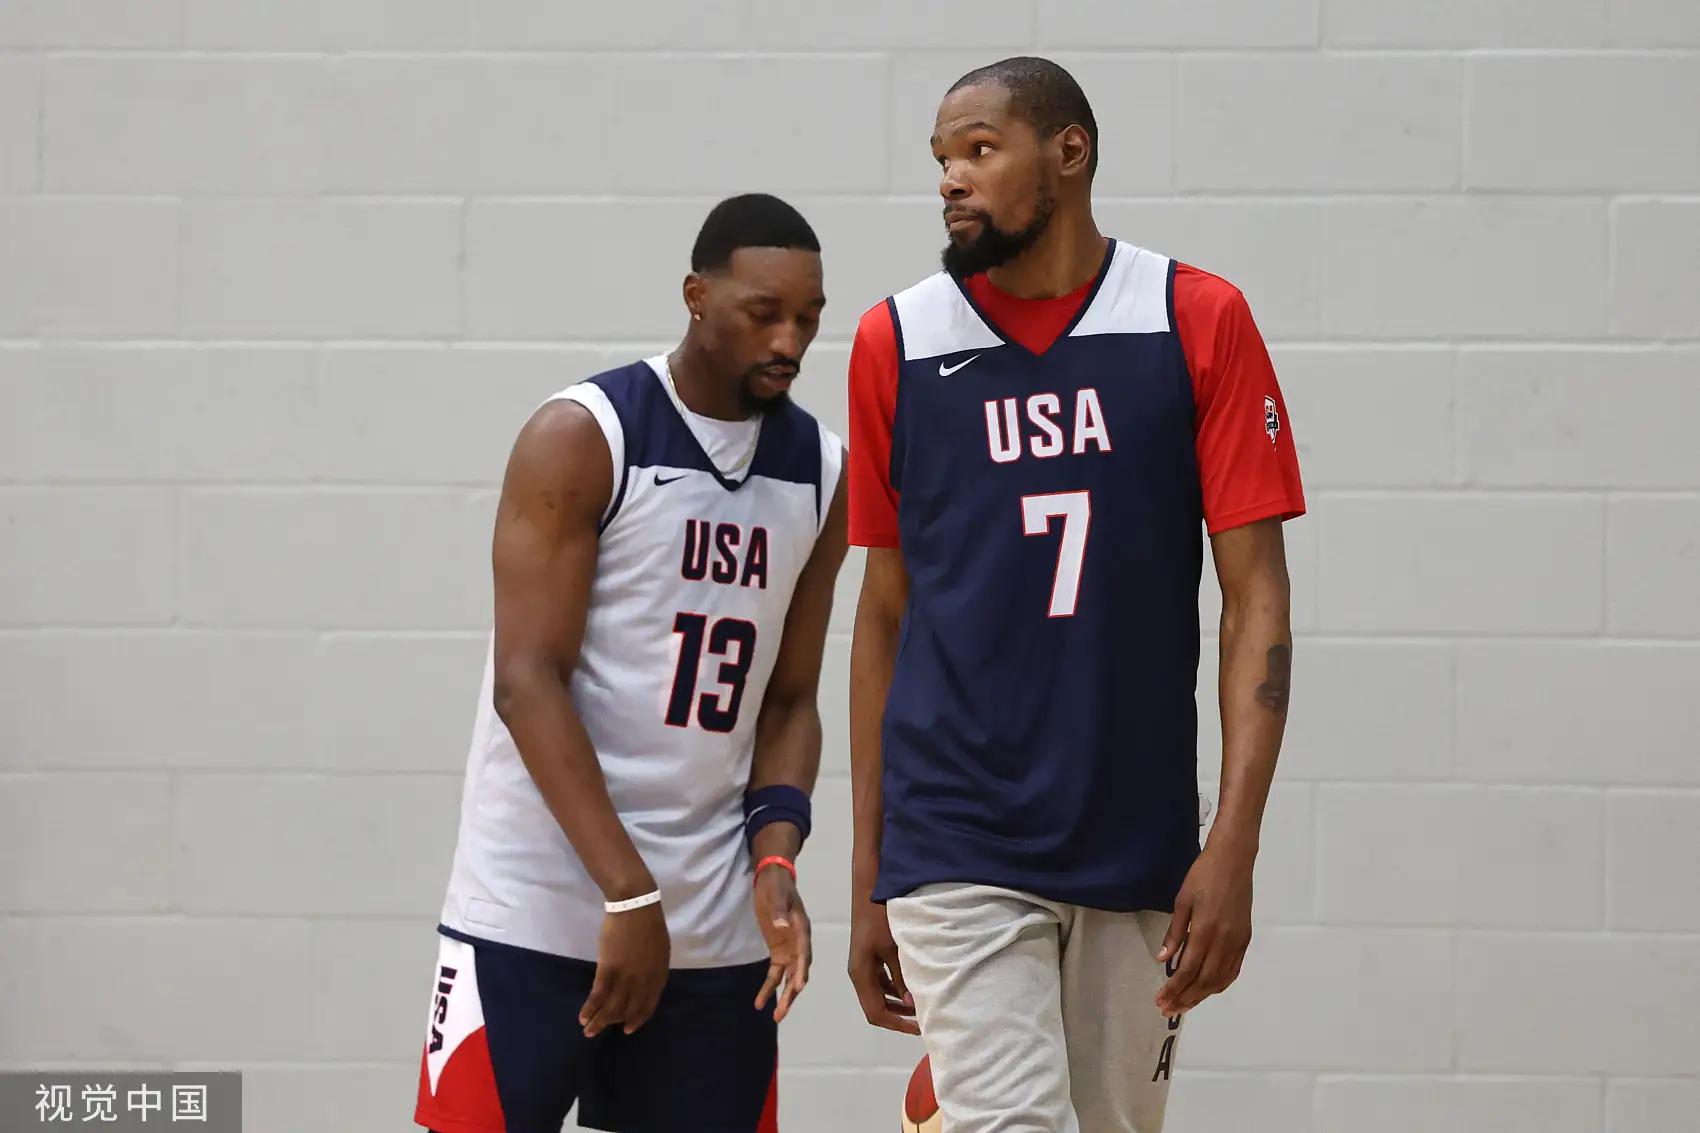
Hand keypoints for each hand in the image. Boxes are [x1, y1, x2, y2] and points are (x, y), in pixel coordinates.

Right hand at [579, 902, 669, 1036]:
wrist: (635, 906)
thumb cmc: (648, 925)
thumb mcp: (660, 951)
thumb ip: (653, 971)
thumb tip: (644, 986)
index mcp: (658, 976)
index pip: (648, 1006)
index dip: (637, 1019)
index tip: (627, 1029)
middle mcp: (644, 981)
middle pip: (627, 1010)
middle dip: (613, 1024)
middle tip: (601, 1032)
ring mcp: (626, 976)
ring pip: (611, 1007)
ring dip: (599, 1022)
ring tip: (588, 1031)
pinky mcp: (609, 969)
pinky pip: (598, 995)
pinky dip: (590, 1008)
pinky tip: (583, 1017)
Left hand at [753, 865, 811, 1022]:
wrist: (772, 880)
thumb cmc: (776, 886)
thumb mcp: (776, 895)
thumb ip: (778, 910)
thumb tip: (780, 925)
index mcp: (802, 929)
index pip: (804, 953)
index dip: (802, 969)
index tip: (800, 986)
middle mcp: (799, 943)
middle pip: (798, 972)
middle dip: (792, 993)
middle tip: (782, 1013)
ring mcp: (789, 949)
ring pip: (789, 978)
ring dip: (783, 996)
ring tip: (775, 1016)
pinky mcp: (778, 952)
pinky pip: (776, 974)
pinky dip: (769, 987)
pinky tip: (760, 1003)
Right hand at [848, 900, 919, 1034]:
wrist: (870, 890)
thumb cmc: (880, 917)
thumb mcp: (893, 949)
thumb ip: (900, 976)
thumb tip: (911, 1003)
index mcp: (860, 974)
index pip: (875, 1012)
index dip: (896, 1024)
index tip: (918, 1028)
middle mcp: (859, 973)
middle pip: (876, 1007)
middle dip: (898, 1017)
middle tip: (923, 1021)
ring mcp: (864, 965)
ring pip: (879, 995)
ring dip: (898, 1003)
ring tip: (921, 1007)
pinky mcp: (870, 956)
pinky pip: (882, 981)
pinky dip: (896, 989)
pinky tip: (912, 987)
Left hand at [1155, 842, 1254, 1015]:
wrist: (1234, 860)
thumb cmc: (1202, 875)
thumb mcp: (1182, 901)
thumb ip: (1175, 933)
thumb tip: (1164, 960)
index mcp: (1205, 930)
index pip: (1188, 970)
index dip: (1174, 989)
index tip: (1160, 1000)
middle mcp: (1224, 941)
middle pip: (1204, 980)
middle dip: (1185, 998)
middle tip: (1168, 1009)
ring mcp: (1238, 941)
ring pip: (1220, 979)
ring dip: (1201, 995)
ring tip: (1184, 1005)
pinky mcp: (1245, 939)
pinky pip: (1233, 969)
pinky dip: (1220, 984)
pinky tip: (1208, 989)